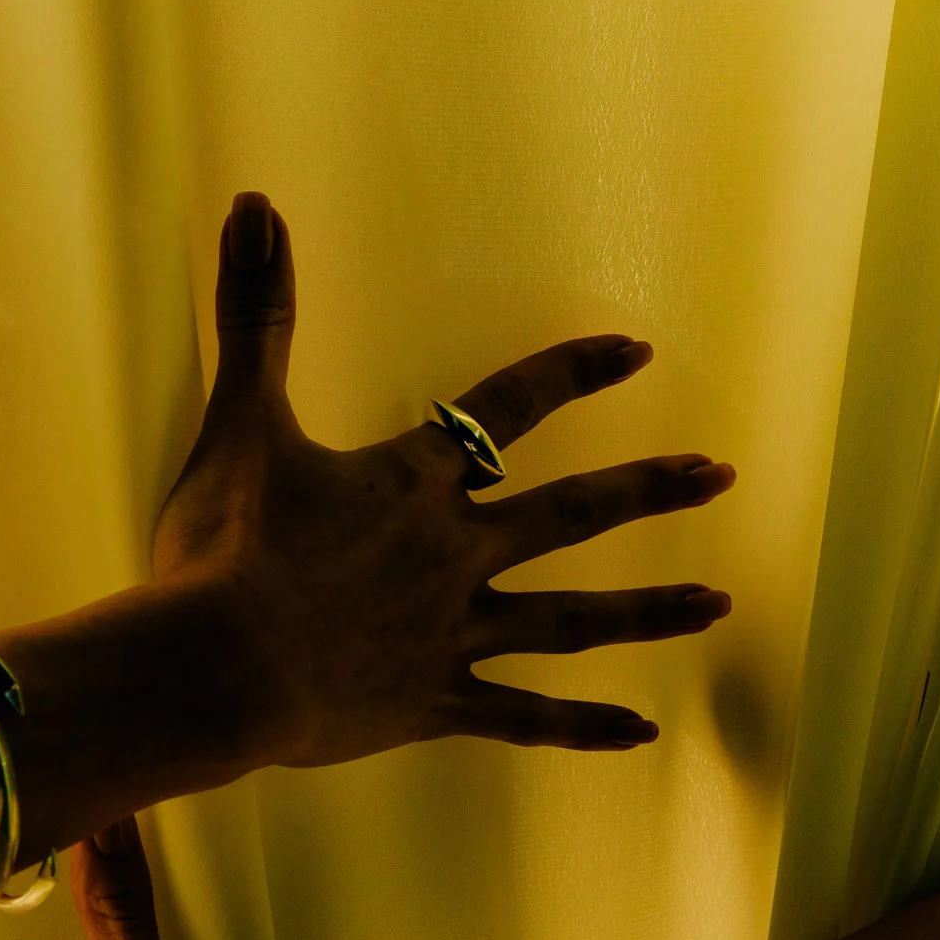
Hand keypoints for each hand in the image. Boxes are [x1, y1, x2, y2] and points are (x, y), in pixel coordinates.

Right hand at [155, 191, 735, 761]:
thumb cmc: (223, 548)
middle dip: (651, 490)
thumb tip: (256, 206)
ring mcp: (452, 636)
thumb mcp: (240, 421)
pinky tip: (641, 732)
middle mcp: (454, 554)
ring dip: (648, 610)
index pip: (507, 408)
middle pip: (572, 516)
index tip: (637, 351)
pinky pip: (525, 719)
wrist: (216, 668)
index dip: (572, 373)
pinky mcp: (433, 705)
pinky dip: (583, 727)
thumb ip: (257, 316)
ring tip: (715, 604)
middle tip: (723, 475)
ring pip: (571, 620)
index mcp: (414, 482)